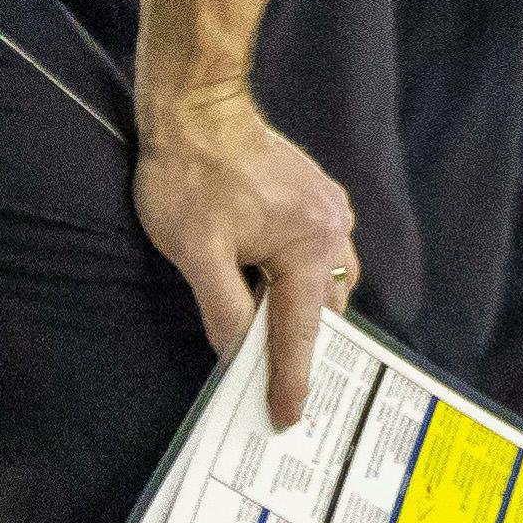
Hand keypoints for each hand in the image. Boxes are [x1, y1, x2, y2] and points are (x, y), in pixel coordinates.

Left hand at [134, 84, 358, 430]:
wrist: (196, 104)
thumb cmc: (190, 174)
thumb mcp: (196, 253)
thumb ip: (224, 310)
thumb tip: (236, 355)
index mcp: (309, 247)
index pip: (301, 333)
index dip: (292, 380)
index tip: (289, 419)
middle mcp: (333, 229)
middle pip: (325, 309)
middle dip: (306, 348)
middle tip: (282, 388)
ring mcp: (330, 208)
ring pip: (328, 281)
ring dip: (306, 312)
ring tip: (279, 344)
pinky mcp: (316, 194)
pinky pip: (323, 252)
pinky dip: (304, 280)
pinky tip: (277, 289)